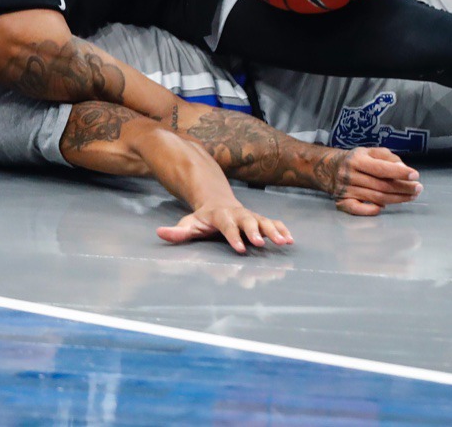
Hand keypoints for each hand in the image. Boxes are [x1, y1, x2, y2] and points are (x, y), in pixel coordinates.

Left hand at [157, 204, 293, 253]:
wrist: (218, 202)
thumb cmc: (203, 218)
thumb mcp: (188, 223)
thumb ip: (177, 231)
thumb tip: (160, 233)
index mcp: (220, 215)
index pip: (227, 226)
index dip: (233, 236)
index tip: (240, 249)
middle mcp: (238, 214)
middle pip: (248, 221)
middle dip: (255, 232)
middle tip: (261, 243)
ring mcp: (251, 216)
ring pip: (264, 221)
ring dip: (274, 231)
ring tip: (284, 242)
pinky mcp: (260, 220)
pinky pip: (273, 223)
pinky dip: (282, 230)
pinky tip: (290, 240)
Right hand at [331, 147, 421, 215]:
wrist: (330, 168)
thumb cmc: (358, 160)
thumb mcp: (371, 152)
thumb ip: (388, 158)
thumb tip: (403, 169)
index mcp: (356, 159)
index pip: (381, 168)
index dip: (399, 173)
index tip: (415, 175)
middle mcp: (349, 175)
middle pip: (381, 185)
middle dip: (403, 188)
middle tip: (418, 189)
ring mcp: (345, 190)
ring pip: (375, 197)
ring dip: (396, 199)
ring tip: (410, 196)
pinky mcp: (342, 202)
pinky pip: (357, 209)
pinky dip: (370, 210)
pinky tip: (382, 207)